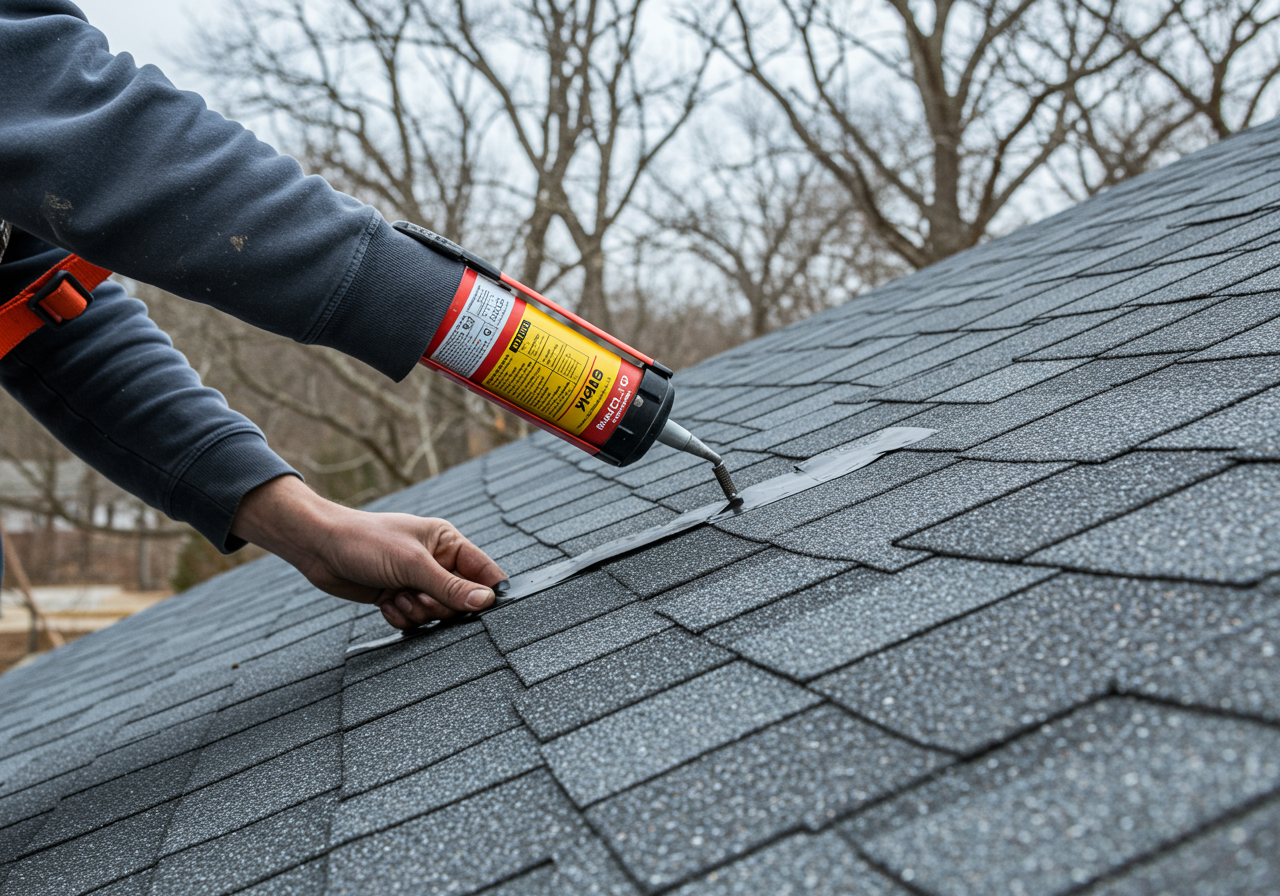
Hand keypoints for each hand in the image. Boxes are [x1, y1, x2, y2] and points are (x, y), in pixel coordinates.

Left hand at [230, 475, 505, 629]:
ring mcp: (417, 581)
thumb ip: (450, 586)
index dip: (489, 592)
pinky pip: (414, 620)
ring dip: (417, 612)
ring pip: (436, 614)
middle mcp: (436, 561)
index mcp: (447, 542)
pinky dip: (401, 617)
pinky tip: (386, 602)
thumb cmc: (366, 542)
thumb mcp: (412, 564)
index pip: (484, 571)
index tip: (486, 611)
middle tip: (420, 596)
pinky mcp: (399, 596)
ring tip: (397, 595)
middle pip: (462, 600)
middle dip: (440, 605)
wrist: (319, 548)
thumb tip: (487, 602)